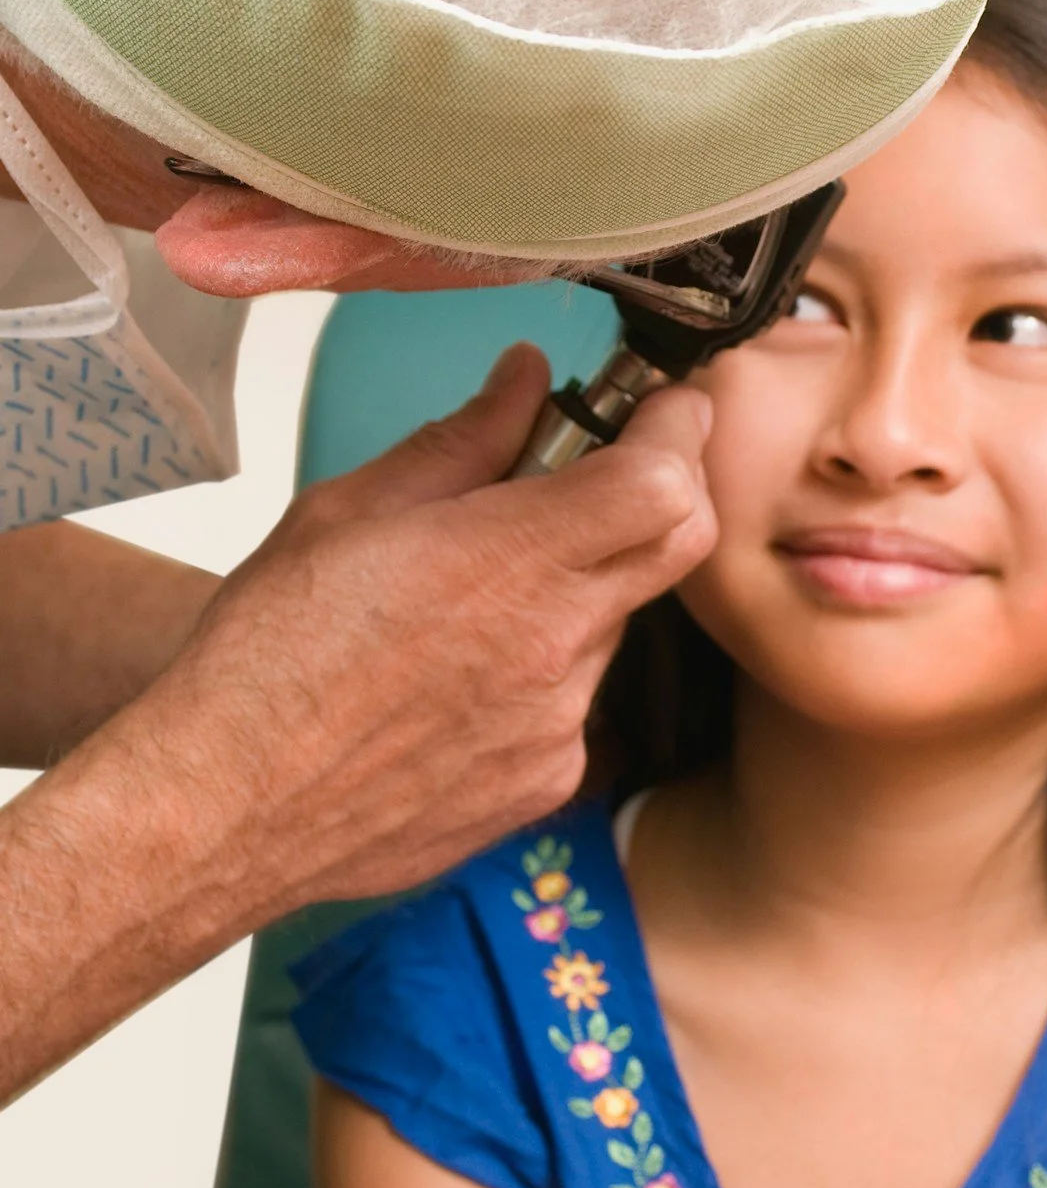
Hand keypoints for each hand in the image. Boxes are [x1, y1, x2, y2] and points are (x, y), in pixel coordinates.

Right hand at [137, 342, 714, 914]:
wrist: (226, 808)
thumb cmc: (265, 655)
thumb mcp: (346, 512)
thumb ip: (460, 442)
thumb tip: (525, 378)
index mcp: (506, 561)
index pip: (662, 484)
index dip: (678, 434)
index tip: (665, 410)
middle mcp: (555, 646)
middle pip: (676, 547)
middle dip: (663, 492)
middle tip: (612, 469)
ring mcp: (559, 724)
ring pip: (611, 627)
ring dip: (572, 594)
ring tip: (467, 604)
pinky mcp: (546, 782)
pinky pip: (572, 705)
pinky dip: (538, 675)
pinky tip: (454, 683)